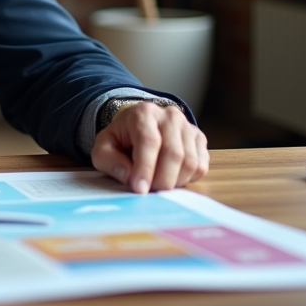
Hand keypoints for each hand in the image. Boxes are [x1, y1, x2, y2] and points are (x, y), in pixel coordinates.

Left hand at [91, 101, 208, 193]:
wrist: (139, 126)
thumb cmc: (121, 139)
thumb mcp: (104, 146)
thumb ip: (109, 160)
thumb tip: (128, 175)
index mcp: (144, 113)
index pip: (149, 141)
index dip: (145, 167)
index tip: (140, 188)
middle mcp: (169, 116)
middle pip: (173, 153)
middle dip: (161, 180)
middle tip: (149, 192)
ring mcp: (188, 127)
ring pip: (190, 162)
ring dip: (174, 182)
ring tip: (158, 184)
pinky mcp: (199, 139)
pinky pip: (201, 166)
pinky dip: (187, 179)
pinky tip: (172, 177)